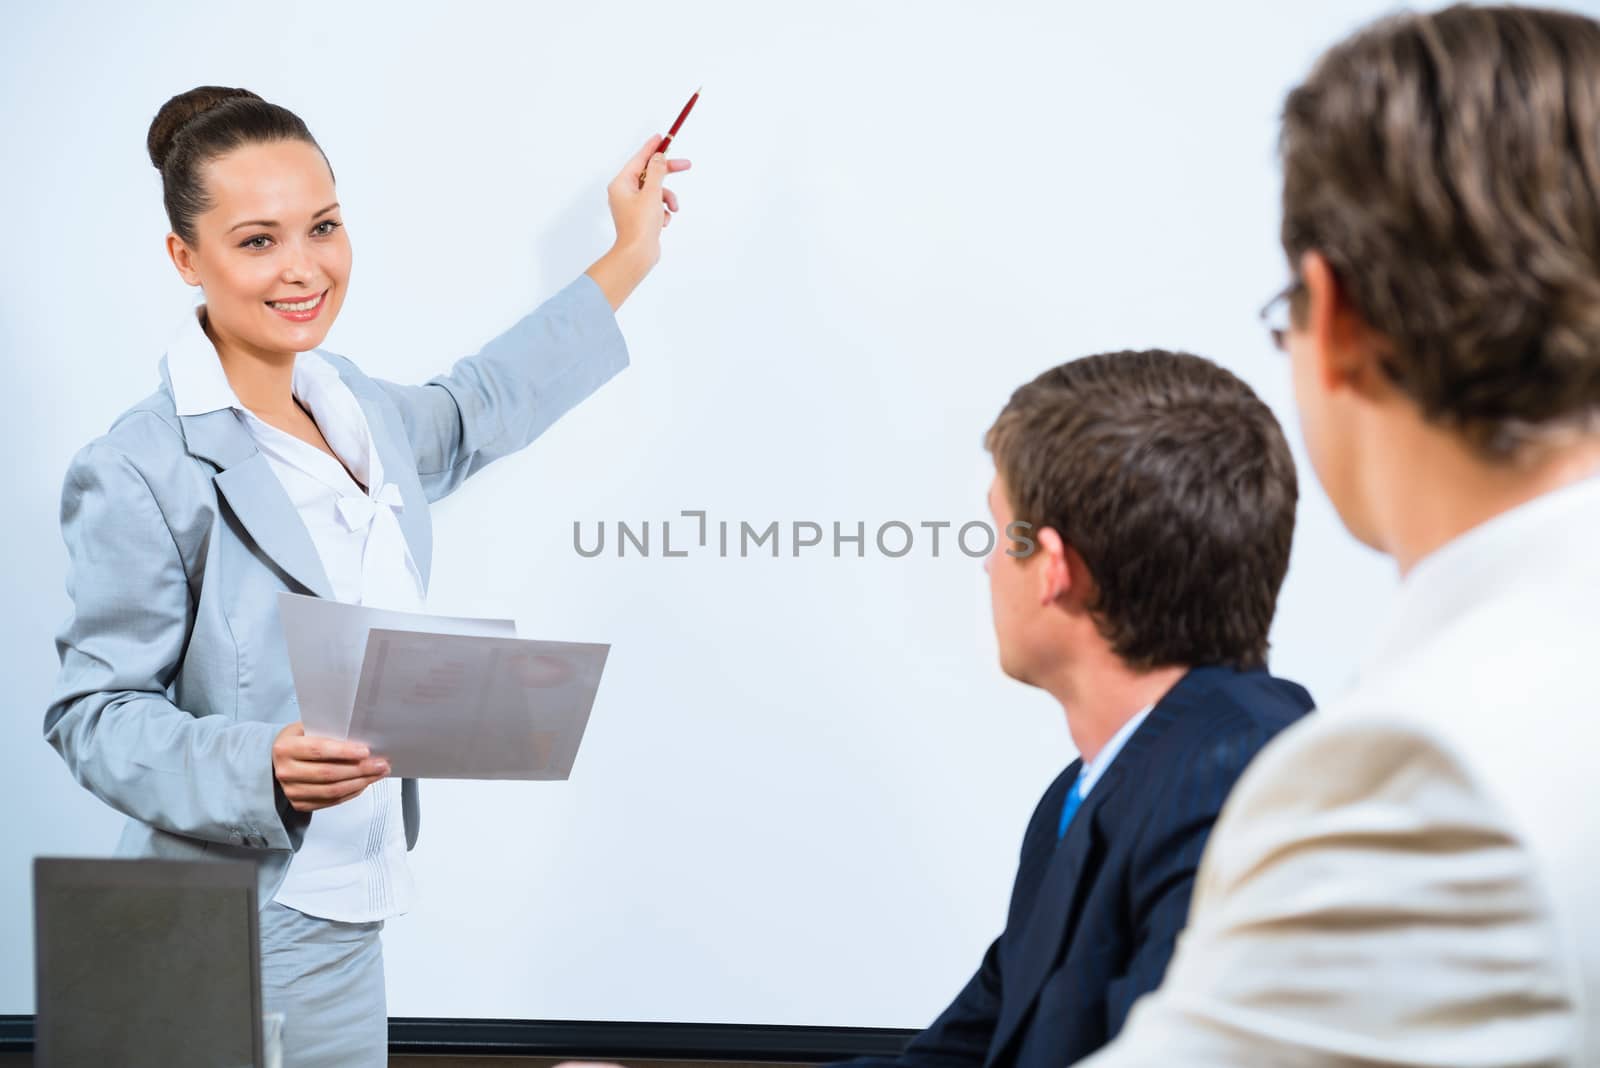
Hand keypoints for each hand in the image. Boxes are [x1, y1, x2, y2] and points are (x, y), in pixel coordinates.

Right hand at [272, 722, 388, 812]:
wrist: (276, 760)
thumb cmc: (298, 740)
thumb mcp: (307, 727)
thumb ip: (328, 731)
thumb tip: (361, 736)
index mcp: (285, 748)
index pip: (318, 750)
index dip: (344, 752)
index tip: (366, 751)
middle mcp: (285, 771)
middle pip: (328, 774)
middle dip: (360, 769)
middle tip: (381, 764)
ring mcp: (291, 791)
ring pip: (332, 791)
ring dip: (360, 782)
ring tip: (378, 774)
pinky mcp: (299, 804)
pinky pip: (331, 801)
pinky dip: (351, 792)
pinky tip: (364, 783)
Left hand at [586, 135, 691, 310]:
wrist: (637, 255)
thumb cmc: (640, 225)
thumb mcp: (652, 193)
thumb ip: (658, 172)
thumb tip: (659, 157)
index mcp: (621, 184)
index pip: (639, 159)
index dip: (652, 148)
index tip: (661, 137)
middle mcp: (624, 193)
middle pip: (650, 175)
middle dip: (668, 174)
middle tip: (686, 164)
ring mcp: (633, 206)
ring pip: (657, 192)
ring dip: (668, 198)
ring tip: (672, 209)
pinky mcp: (641, 217)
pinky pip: (657, 206)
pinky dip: (664, 212)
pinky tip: (663, 223)